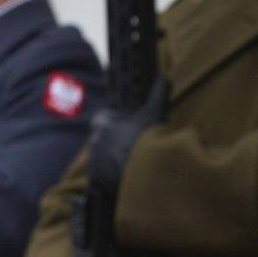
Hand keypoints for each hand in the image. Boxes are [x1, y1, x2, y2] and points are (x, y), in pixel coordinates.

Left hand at [87, 77, 168, 195]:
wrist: (144, 168)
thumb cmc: (148, 136)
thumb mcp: (155, 111)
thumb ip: (158, 92)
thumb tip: (164, 77)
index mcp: (103, 122)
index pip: (101, 119)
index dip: (113, 122)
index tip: (124, 126)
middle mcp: (94, 140)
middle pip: (101, 139)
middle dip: (112, 142)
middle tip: (130, 146)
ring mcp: (94, 161)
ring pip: (101, 158)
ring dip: (111, 159)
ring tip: (129, 163)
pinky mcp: (96, 180)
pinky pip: (101, 177)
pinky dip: (110, 177)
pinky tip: (124, 176)